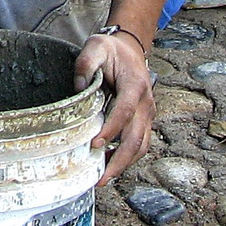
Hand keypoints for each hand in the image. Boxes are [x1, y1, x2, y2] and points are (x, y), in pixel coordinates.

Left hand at [75, 30, 154, 185]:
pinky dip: (127, 158)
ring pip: (142, 146)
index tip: (95, 144)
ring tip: (103, 178)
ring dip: (124, 164)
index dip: (112, 129)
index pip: (125, 111)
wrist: (131, 49)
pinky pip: (140, 143)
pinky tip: (108, 165)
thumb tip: (78, 88)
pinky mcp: (144, 121)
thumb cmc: (111, 50)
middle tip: (101, 178)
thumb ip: (85, 64)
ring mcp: (147, 114)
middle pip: (137, 137)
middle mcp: (146, 102)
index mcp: (135, 85)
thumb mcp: (95, 47)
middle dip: (120, 160)